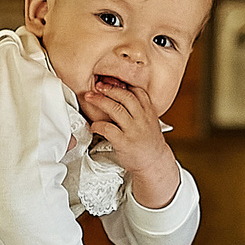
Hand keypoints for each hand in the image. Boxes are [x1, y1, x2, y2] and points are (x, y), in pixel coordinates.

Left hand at [78, 79, 181, 210]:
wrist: (154, 163)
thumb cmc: (149, 143)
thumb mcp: (150, 122)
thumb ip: (139, 109)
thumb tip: (120, 95)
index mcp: (149, 112)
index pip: (137, 91)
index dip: (122, 83)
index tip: (110, 80)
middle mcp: (142, 119)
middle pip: (125, 96)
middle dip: (109, 88)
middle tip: (97, 86)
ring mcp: (133, 130)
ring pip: (115, 108)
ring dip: (100, 101)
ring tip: (90, 97)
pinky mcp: (124, 142)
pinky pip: (107, 128)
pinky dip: (97, 125)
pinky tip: (94, 125)